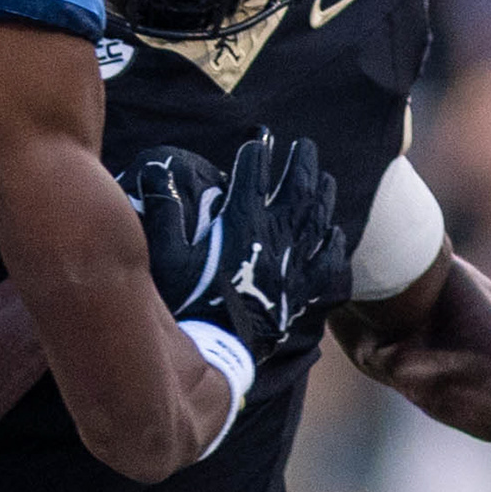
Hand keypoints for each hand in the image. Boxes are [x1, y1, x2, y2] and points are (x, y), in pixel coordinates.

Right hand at [124, 133, 346, 348]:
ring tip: (327, 179)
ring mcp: (294, 263)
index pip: (254, 176)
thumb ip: (163, 211)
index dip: (257, 155)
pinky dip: (333, 245)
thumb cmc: (190, 302)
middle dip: (303, 164)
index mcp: (243, 222)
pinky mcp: (302, 290)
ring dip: (324, 196)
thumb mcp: (167, 255)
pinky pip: (326, 263)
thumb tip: (154, 171)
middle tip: (307, 147)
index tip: (259, 142)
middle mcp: (275, 237)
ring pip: (318, 220)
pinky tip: (336, 235)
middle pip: (298, 190)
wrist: (220, 349)